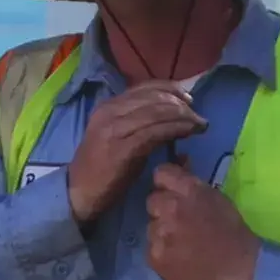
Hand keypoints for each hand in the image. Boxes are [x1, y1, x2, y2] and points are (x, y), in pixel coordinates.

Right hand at [66, 83, 205, 223]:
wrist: (78, 192)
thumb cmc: (101, 168)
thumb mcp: (116, 135)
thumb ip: (137, 121)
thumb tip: (169, 115)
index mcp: (109, 106)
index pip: (145, 87)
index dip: (171, 89)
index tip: (189, 99)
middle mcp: (110, 111)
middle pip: (155, 98)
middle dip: (182, 105)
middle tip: (199, 116)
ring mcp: (115, 128)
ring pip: (158, 112)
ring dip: (184, 117)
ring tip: (200, 125)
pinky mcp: (123, 147)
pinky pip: (156, 132)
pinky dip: (176, 129)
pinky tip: (189, 132)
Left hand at [145, 164, 260, 279]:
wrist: (239, 270)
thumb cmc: (232, 232)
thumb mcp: (216, 198)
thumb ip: (192, 185)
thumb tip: (180, 163)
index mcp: (188, 190)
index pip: (161, 173)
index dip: (166, 182)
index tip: (171, 191)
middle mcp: (170, 207)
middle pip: (152, 200)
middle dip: (162, 209)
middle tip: (178, 222)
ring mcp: (160, 233)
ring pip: (151, 226)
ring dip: (162, 232)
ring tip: (181, 244)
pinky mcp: (154, 256)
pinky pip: (152, 248)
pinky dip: (162, 252)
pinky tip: (178, 258)